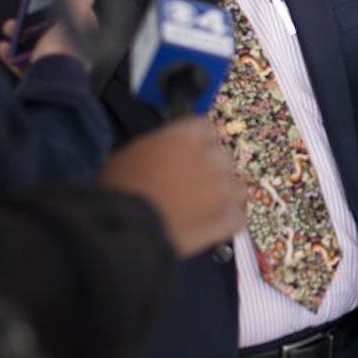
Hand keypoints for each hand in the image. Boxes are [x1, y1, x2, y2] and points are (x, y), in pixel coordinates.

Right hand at [0, 0, 102, 75]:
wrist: (50, 83)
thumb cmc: (64, 52)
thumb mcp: (72, 16)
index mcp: (83, 35)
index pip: (72, 14)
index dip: (58, 3)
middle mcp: (72, 50)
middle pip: (49, 29)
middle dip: (32, 19)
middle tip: (20, 13)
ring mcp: (56, 64)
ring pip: (35, 45)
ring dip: (18, 36)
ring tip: (9, 29)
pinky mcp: (40, 76)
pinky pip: (23, 63)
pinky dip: (12, 55)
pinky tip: (4, 48)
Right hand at [97, 117, 245, 258]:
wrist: (124, 228)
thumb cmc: (119, 188)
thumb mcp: (134, 153)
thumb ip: (163, 147)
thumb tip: (171, 154)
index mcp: (188, 135)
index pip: (206, 130)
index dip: (197, 145)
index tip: (187, 158)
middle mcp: (212, 157)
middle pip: (223, 159)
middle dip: (210, 171)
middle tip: (189, 188)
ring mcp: (224, 189)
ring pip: (237, 188)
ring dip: (223, 196)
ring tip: (202, 210)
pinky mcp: (227, 219)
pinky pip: (238, 217)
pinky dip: (226, 222)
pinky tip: (210, 227)